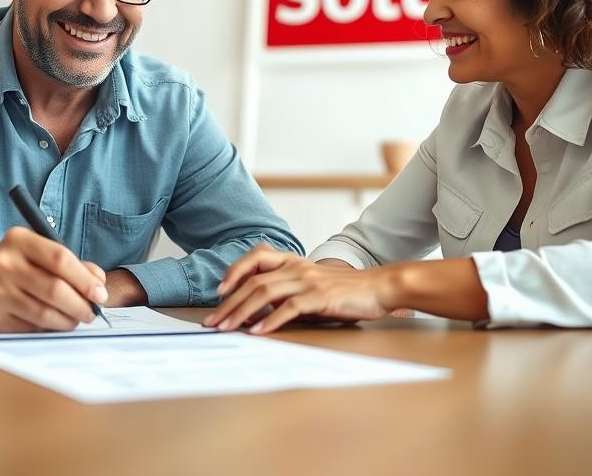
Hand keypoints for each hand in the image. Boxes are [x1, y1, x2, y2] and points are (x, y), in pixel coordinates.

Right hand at [0, 227, 107, 331]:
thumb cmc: (12, 265)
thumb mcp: (36, 252)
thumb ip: (71, 263)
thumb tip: (98, 284)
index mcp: (19, 240)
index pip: (60, 259)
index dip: (85, 279)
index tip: (100, 293)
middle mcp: (4, 264)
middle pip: (55, 289)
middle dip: (81, 305)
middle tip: (92, 312)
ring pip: (44, 313)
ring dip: (68, 320)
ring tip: (76, 319)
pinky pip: (31, 327)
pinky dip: (49, 328)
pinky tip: (54, 322)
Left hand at [203, 245, 396, 333]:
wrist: (379, 288)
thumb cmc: (344, 291)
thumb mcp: (311, 286)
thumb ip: (286, 294)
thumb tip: (257, 312)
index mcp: (292, 261)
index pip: (255, 259)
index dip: (233, 272)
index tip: (218, 293)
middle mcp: (296, 267)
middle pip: (253, 281)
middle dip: (229, 303)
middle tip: (213, 322)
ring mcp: (308, 280)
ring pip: (265, 292)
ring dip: (242, 312)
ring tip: (227, 328)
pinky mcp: (320, 297)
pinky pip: (289, 307)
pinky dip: (270, 320)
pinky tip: (257, 332)